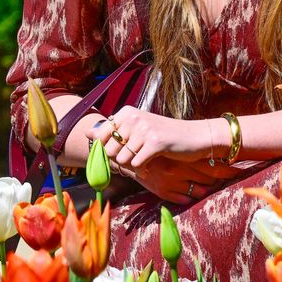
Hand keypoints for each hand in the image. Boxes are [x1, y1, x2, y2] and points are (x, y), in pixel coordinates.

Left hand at [89, 109, 220, 171]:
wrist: (195, 137)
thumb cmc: (163, 136)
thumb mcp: (136, 129)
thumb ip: (111, 131)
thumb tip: (86, 133)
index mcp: (126, 112)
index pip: (101, 137)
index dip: (108, 151)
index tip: (122, 153)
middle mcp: (133, 117)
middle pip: (110, 150)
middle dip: (120, 161)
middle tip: (135, 160)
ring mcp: (144, 129)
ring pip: (122, 159)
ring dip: (132, 166)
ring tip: (144, 162)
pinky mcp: (155, 142)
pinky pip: (136, 164)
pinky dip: (143, 169)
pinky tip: (151, 165)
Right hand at [113, 155, 226, 205]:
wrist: (124, 155)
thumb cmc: (150, 149)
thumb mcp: (167, 145)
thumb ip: (187, 151)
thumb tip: (212, 154)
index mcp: (183, 156)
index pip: (214, 166)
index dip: (230, 170)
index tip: (241, 169)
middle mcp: (180, 170)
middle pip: (210, 179)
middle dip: (222, 178)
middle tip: (234, 175)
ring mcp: (172, 183)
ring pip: (200, 191)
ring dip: (207, 188)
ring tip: (213, 185)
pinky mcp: (163, 192)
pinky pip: (184, 199)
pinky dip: (191, 196)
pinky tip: (195, 192)